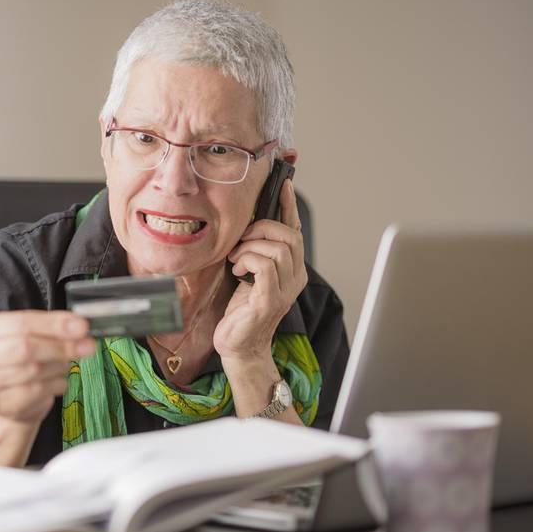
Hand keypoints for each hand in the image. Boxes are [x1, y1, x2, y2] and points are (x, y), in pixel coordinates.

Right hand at [0, 311, 94, 423]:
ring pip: (32, 371)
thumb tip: (80, 327)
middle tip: (86, 346)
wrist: (7, 404)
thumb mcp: (34, 338)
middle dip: (61, 346)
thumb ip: (54, 329)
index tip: (81, 327)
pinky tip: (56, 383)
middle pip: (25, 347)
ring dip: (58, 367)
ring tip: (64, 366)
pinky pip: (34, 392)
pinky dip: (54, 386)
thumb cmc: (21, 364)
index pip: (21, 322)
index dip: (54, 325)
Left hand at [213, 178, 307, 361]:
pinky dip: (247, 260)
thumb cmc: (241, 311)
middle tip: (241, 240)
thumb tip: (248, 224)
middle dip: (262, 228)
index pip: (295, 230)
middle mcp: (295, 277)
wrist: (238, 347)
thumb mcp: (249, 273)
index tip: (283, 184)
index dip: (289, 206)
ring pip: (278, 247)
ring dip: (250, 246)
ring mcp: (286, 290)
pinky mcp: (271, 300)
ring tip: (237, 259)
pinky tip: (238, 271)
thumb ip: (254, 250)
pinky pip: (265, 265)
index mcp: (292, 269)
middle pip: (289, 235)